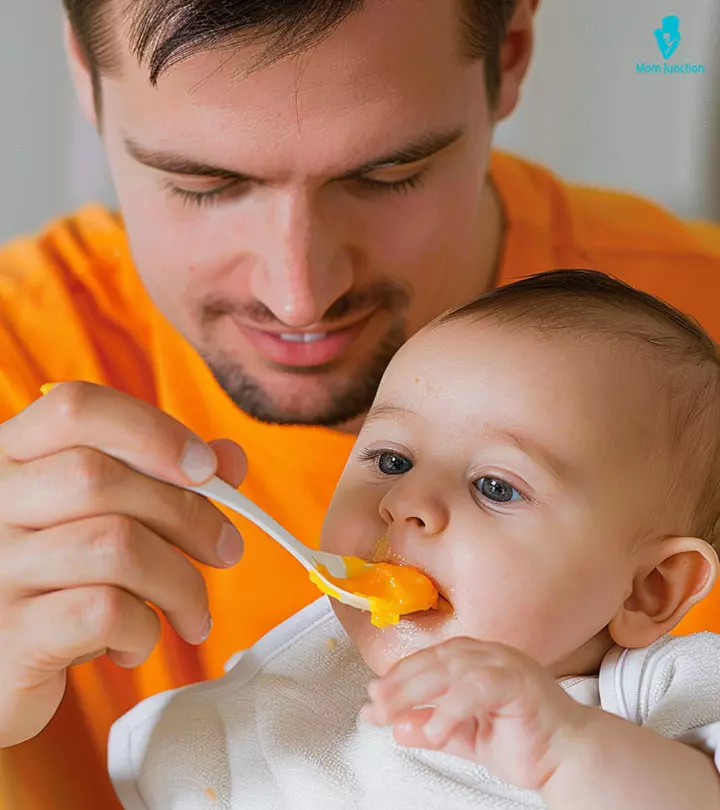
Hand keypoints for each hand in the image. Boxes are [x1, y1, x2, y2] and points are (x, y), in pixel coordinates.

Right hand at [0, 382, 246, 746]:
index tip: (206, 468)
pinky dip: (144, 629)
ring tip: (191, 611)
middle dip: (190, 515)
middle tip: (225, 550)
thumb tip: (228, 460)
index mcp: (12, 458)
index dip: (153, 430)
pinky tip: (135, 643)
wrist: (3, 670)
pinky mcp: (8, 635)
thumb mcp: (109, 521)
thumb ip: (166, 480)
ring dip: (180, 583)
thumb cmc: (62, 585)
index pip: (77, 408)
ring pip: (115, 546)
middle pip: (102, 478)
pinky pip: (103, 612)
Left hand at [361, 637, 590, 790]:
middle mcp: (488, 653)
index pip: (426, 660)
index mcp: (474, 657)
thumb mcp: (465, 736)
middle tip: (374, 707)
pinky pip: (478, 688)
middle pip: (433, 661)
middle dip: (399, 685)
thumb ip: (432, 728)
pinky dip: (452, 708)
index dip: (397, 678)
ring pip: (450, 669)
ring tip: (393, 718)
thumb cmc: (522, 742)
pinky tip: (435, 730)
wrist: (568, 757)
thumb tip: (395, 726)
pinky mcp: (520, 681)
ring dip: (417, 694)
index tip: (371, 699)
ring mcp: (505, 663)